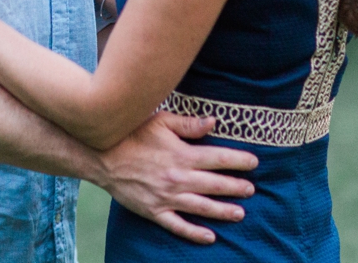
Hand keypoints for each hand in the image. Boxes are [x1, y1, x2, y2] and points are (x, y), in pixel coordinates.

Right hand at [93, 111, 257, 244]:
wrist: (102, 156)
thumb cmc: (132, 134)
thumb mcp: (161, 121)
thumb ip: (188, 124)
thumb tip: (214, 122)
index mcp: (182, 155)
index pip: (219, 159)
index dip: (239, 160)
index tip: (255, 162)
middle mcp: (178, 178)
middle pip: (215, 185)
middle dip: (236, 187)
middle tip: (251, 189)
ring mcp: (167, 198)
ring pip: (202, 207)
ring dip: (223, 211)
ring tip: (240, 213)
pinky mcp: (155, 211)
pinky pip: (178, 225)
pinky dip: (195, 232)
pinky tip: (210, 236)